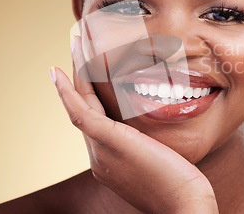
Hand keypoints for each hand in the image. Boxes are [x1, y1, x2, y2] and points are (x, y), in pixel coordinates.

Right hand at [50, 36, 217, 212]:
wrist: (184, 208)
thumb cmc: (182, 188)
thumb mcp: (162, 164)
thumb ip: (152, 148)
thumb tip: (159, 135)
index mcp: (110, 161)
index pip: (95, 121)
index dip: (88, 97)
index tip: (87, 77)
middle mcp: (98, 157)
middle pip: (83, 110)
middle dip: (77, 80)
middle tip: (76, 51)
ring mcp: (100, 151)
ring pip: (80, 105)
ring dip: (73, 75)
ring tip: (73, 47)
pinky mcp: (108, 142)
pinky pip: (81, 110)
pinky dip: (67, 91)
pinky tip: (59, 72)